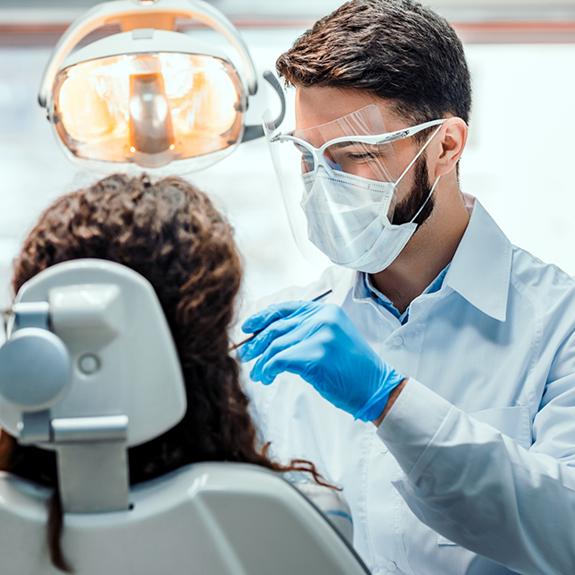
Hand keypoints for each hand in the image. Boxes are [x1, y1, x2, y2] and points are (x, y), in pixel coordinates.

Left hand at [238, 300, 405, 421]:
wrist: (375, 387)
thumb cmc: (352, 368)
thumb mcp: (333, 338)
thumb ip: (308, 330)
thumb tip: (271, 335)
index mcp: (326, 311)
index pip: (286, 309)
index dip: (263, 317)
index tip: (247, 327)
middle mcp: (323, 319)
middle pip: (277, 327)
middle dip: (256, 343)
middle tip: (245, 355)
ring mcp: (320, 336)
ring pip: (275, 346)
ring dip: (261, 362)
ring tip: (258, 375)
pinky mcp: (316, 356)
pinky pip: (279, 360)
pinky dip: (268, 370)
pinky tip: (267, 377)